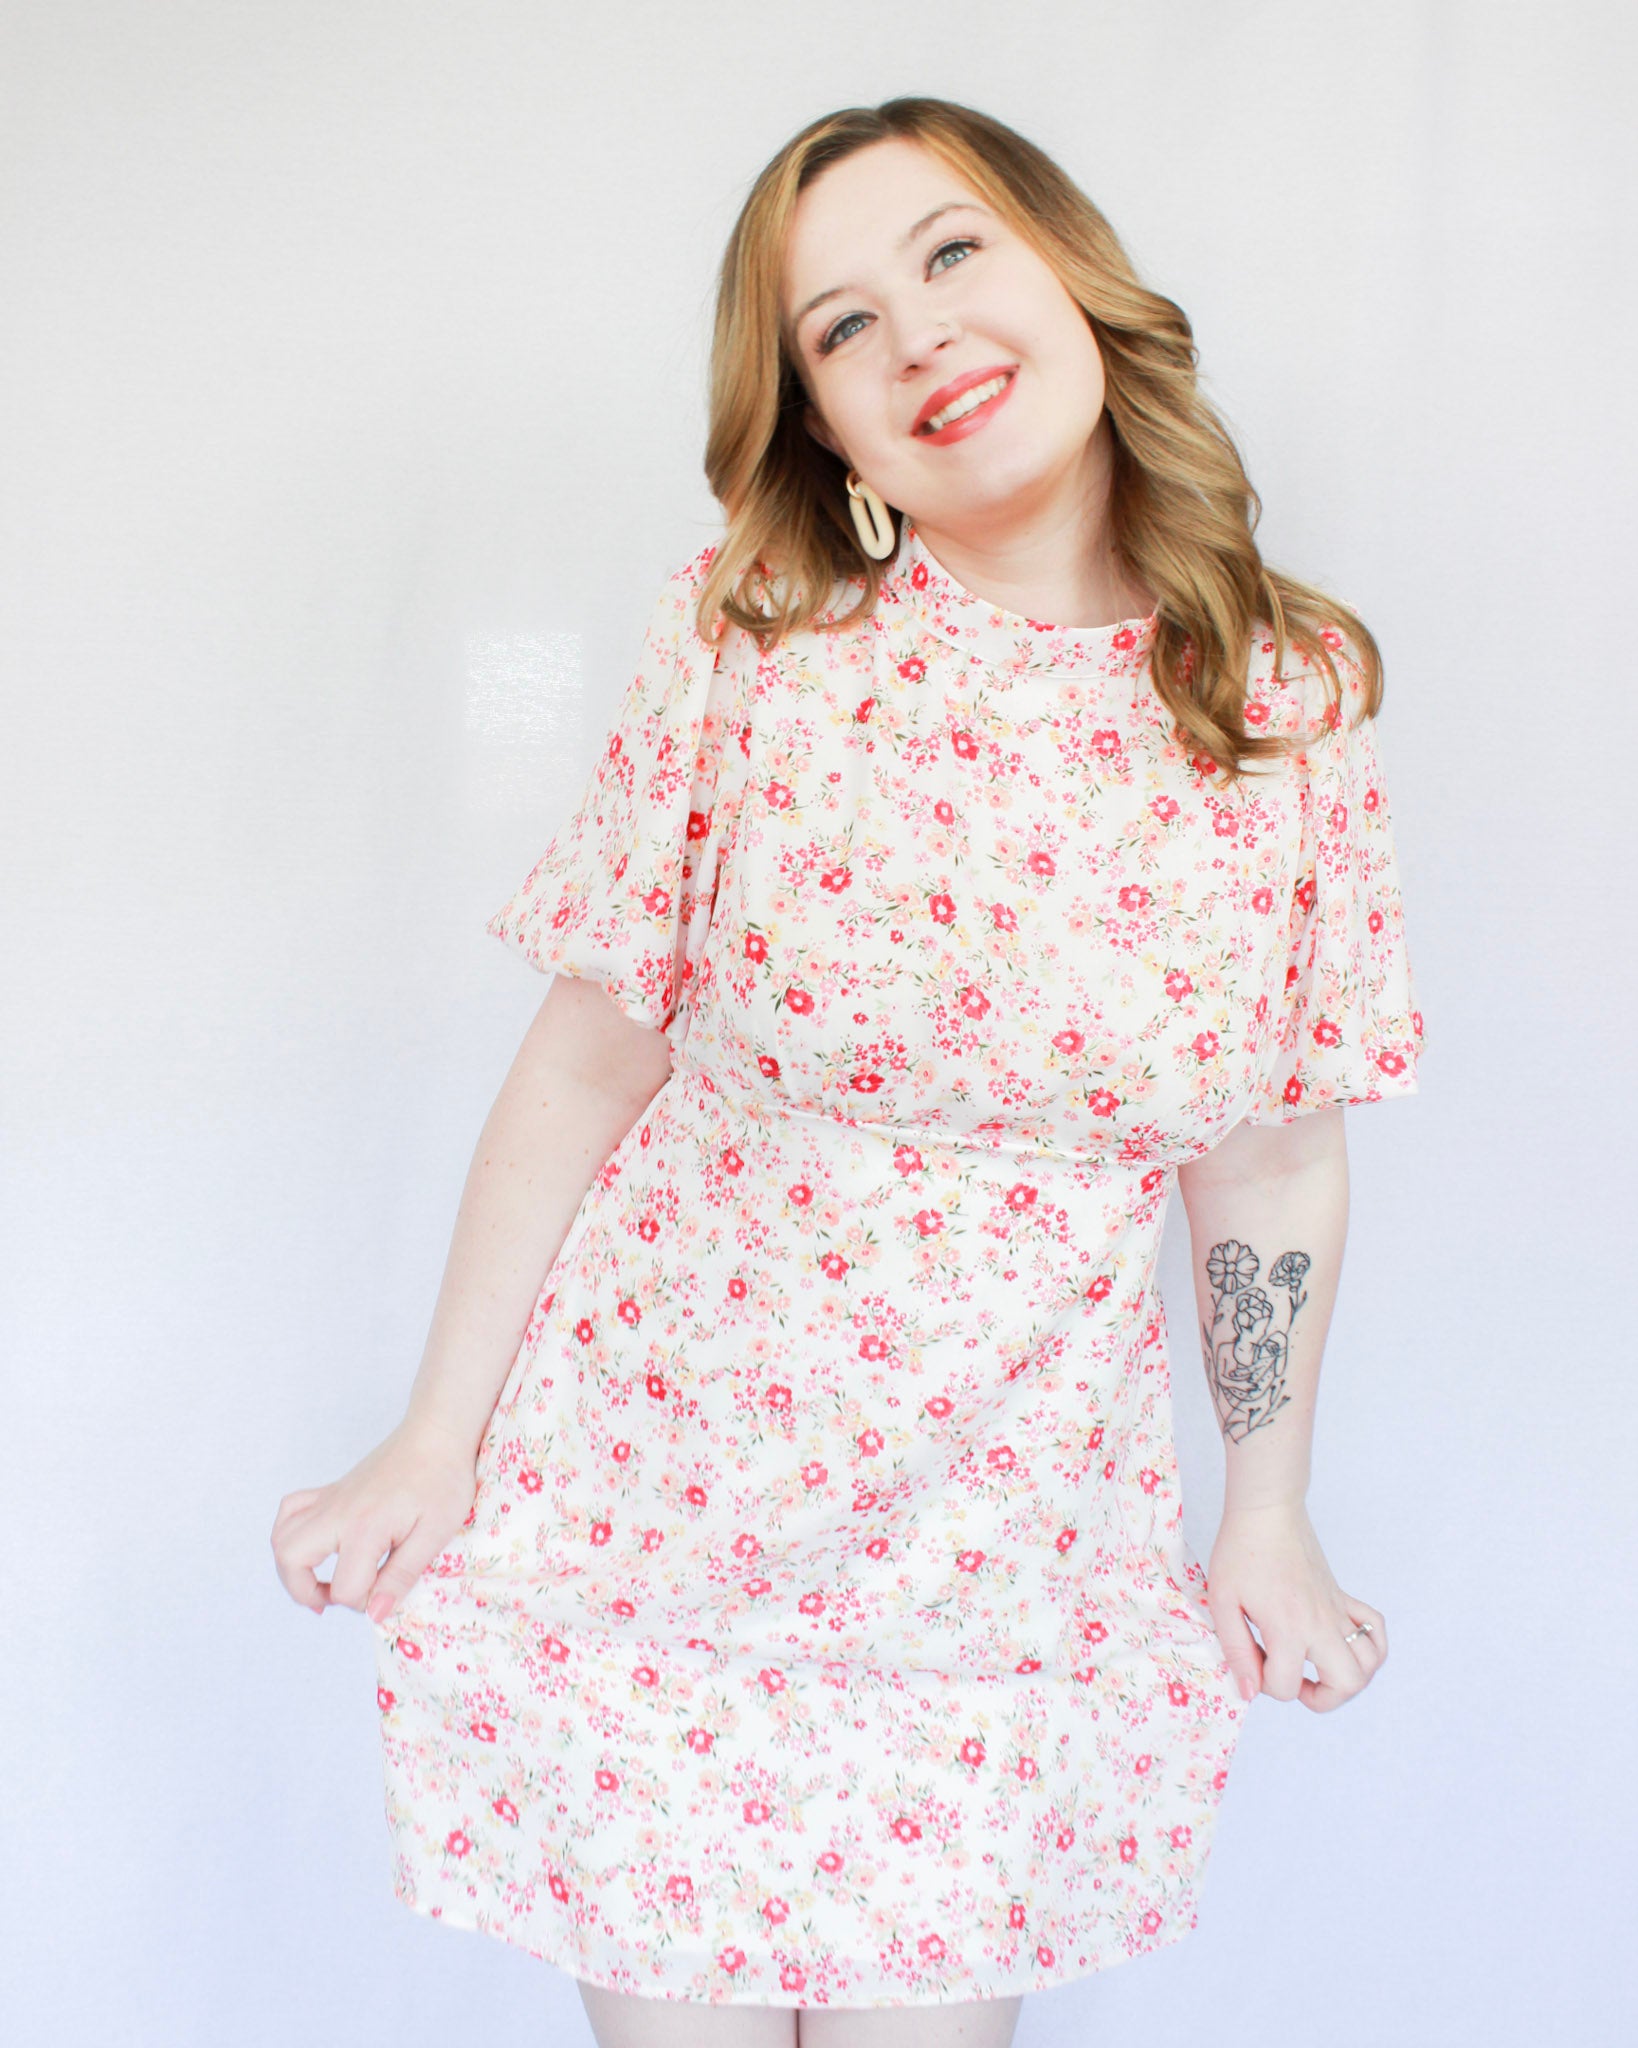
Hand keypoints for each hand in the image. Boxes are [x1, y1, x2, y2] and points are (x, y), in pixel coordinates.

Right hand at [270, 1414, 478, 1625]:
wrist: (437, 1432)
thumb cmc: (443, 1480)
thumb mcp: (435, 1532)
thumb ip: (402, 1575)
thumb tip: (375, 1614)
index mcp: (366, 1527)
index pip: (345, 1587)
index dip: (364, 1603)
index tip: (387, 1594)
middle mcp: (338, 1512)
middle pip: (289, 1559)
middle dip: (304, 1592)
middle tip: (335, 1598)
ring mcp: (330, 1499)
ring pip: (281, 1536)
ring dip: (291, 1567)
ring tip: (322, 1580)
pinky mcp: (331, 1490)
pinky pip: (290, 1510)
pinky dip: (290, 1532)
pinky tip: (316, 1546)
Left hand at [1206, 1499, 1387, 1711]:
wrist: (1266, 1511)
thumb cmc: (1239, 1551)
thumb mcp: (1222, 1601)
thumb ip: (1236, 1650)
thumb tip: (1249, 1690)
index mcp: (1288, 1628)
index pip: (1286, 1686)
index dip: (1264, 1684)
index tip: (1251, 1659)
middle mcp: (1320, 1624)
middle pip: (1348, 1684)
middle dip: (1321, 1698)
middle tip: (1295, 1678)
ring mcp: (1337, 1610)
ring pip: (1371, 1662)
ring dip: (1350, 1676)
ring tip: (1319, 1667)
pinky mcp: (1343, 1596)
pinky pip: (1376, 1628)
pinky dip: (1369, 1644)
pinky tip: (1342, 1642)